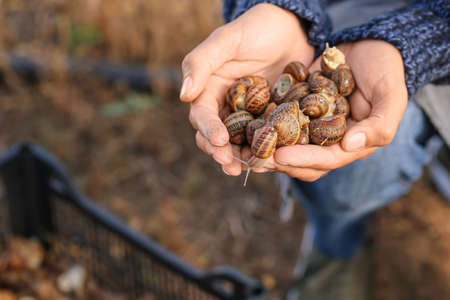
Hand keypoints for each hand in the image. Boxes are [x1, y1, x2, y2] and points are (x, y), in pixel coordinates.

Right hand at [180, 4, 314, 175]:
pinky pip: (262, 138)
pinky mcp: (267, 118)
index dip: (208, 130)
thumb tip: (183, 94)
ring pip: (237, 142)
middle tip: (231, 165)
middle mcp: (224, 105)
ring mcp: (246, 114)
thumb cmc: (256, 28)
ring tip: (250, 169)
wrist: (292, 27)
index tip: (220, 141)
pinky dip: (263, 150)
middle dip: (220, 152)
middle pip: (215, 135)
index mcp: (209, 89)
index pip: (202, 115)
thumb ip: (202, 62)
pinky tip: (271, 160)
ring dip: (240, 158)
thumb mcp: (228, 40)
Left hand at [262, 40, 407, 180]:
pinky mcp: (298, 109)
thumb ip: (380, 125)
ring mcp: (312, 125)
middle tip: (255, 158)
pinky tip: (249, 123)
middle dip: (279, 161)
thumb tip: (350, 145)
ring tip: (247, 147)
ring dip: (268, 148)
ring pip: (287, 145)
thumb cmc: (385, 71)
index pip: (326, 160)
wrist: (369, 44)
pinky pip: (280, 121)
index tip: (280, 156)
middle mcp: (330, 140)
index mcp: (352, 144)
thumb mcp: (391, 96)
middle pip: (302, 160)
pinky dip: (266, 124)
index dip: (304, 160)